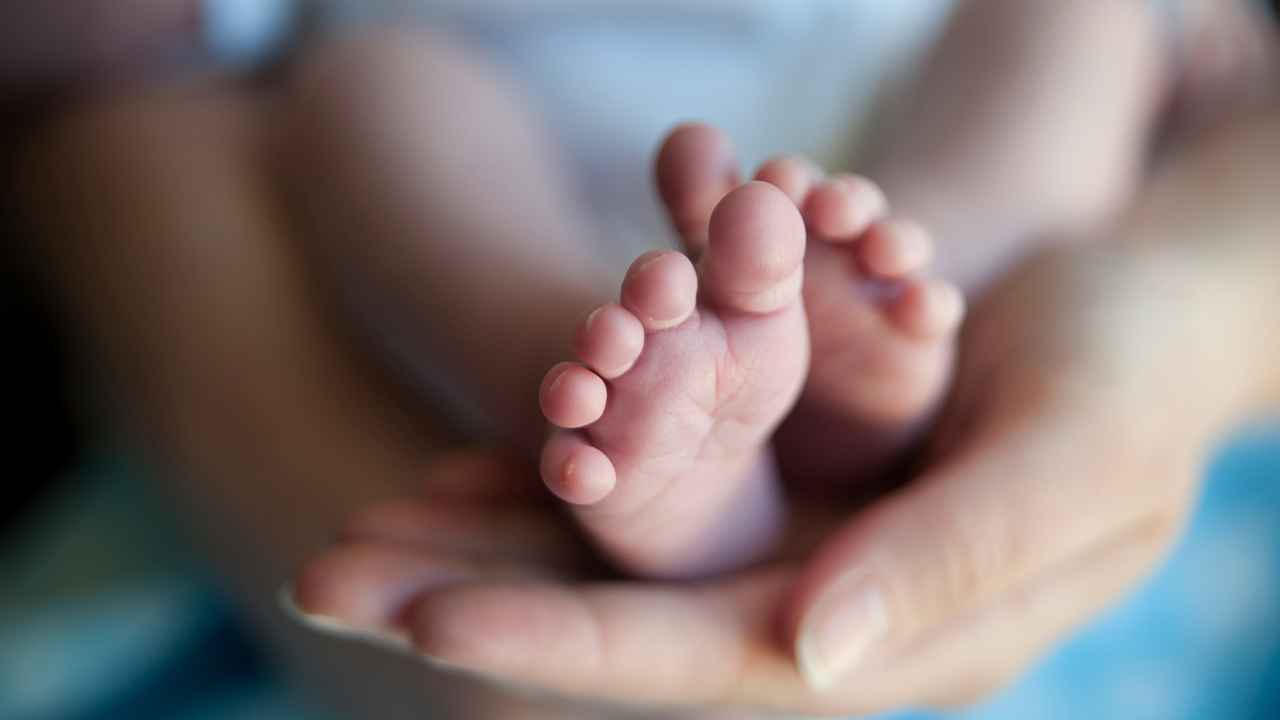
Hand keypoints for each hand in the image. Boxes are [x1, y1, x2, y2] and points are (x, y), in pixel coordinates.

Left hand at [292, 233, 1246, 713]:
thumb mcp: (1075, 455)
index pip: (706, 661)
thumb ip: (956, 558)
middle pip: (625, 625)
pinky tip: (463, 470)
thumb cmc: (1128, 377)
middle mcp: (824, 613)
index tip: (429, 625)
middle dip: (479, 601)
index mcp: (899, 639)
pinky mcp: (777, 487)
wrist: (1134, 314)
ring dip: (485, 546)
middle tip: (330, 577)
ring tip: (359, 527)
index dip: (568, 643)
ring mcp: (792, 551)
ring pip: (614, 563)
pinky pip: (646, 497)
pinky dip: (552, 488)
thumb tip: (811, 651)